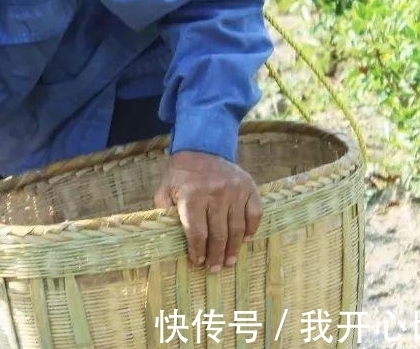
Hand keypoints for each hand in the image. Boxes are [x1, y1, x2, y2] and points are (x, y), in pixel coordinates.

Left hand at [154, 150, 261, 271]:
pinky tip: (245, 240)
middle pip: (218, 233)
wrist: (202, 149)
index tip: (198, 262)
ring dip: (233, 248)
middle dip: (216, 255)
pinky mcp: (249, 187)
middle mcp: (215, 193)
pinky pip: (255, 214)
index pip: (197, 231)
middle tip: (214, 269)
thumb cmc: (181, 175)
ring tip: (229, 261)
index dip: (197, 250)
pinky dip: (251, 229)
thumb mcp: (165, 190)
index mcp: (192, 196)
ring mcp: (235, 191)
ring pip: (237, 228)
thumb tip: (166, 236)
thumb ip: (164, 211)